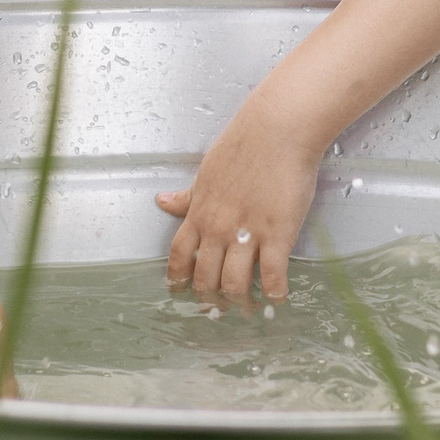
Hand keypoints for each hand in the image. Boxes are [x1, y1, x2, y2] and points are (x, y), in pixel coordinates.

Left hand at [156, 104, 319, 301]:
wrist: (277, 131)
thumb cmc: (243, 146)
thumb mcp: (207, 172)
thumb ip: (187, 195)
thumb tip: (161, 202)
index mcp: (200, 211)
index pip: (179, 255)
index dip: (178, 279)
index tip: (181, 293)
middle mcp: (218, 227)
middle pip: (205, 277)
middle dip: (210, 299)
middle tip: (220, 308)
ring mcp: (247, 232)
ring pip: (234, 283)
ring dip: (240, 302)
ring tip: (248, 307)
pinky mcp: (277, 234)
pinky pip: (272, 276)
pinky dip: (274, 293)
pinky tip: (277, 297)